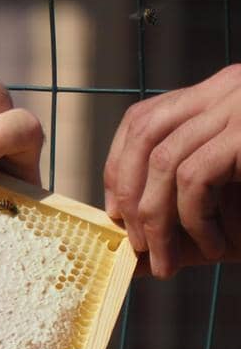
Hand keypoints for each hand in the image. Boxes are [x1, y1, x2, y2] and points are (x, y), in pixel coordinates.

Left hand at [104, 65, 240, 277]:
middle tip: (137, 245)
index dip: (120, 166)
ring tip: (168, 261)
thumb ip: (182, 217)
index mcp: (221, 93)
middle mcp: (229, 87)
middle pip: (146, 133)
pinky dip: (194, 219)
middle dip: (130, 193)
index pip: (144, 118)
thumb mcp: (230, 202)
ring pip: (165, 160)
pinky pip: (197, 176)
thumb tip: (130, 259)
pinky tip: (214, 246)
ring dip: (158, 218)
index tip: (118, 211)